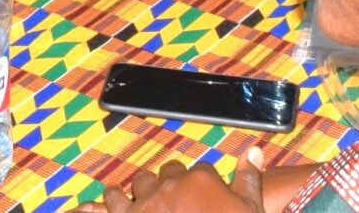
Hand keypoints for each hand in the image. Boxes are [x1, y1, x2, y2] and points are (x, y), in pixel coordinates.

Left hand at [78, 158, 264, 212]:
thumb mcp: (248, 210)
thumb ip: (248, 179)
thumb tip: (254, 150)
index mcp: (201, 180)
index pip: (202, 169)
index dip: (205, 183)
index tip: (206, 197)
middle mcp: (171, 185)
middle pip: (169, 171)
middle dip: (173, 183)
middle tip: (179, 200)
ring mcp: (146, 202)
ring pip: (140, 182)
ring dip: (143, 190)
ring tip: (145, 200)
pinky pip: (110, 203)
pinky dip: (106, 204)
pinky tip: (104, 204)